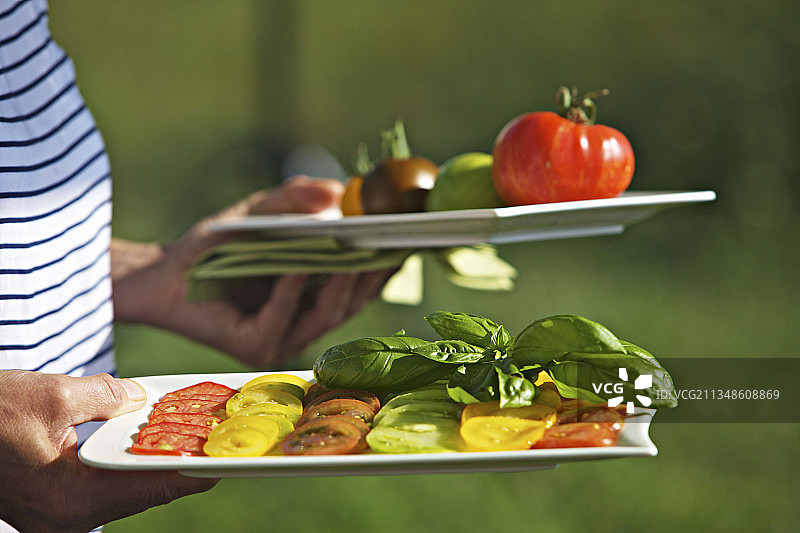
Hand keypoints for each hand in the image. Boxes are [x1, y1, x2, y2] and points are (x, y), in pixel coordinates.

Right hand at [0, 370, 216, 531]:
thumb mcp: (50, 394)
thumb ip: (106, 396)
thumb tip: (140, 398)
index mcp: (72, 496)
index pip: (154, 486)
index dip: (196, 470)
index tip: (228, 457)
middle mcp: (68, 517)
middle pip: (143, 491)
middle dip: (177, 462)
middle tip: (211, 437)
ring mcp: (58, 518)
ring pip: (123, 491)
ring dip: (151, 464)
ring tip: (185, 437)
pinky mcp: (51, 508)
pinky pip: (101, 489)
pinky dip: (123, 467)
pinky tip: (139, 444)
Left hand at [111, 176, 394, 365]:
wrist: (164, 274)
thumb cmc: (215, 246)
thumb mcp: (260, 213)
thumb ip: (294, 199)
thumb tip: (339, 190)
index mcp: (314, 295)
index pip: (359, 284)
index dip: (384, 265)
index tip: (406, 241)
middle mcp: (304, 321)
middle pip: (351, 303)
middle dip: (372, 278)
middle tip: (390, 248)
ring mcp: (281, 337)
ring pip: (324, 316)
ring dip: (340, 288)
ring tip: (353, 258)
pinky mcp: (254, 345)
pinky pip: (280, 318)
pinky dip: (291, 292)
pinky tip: (296, 267)